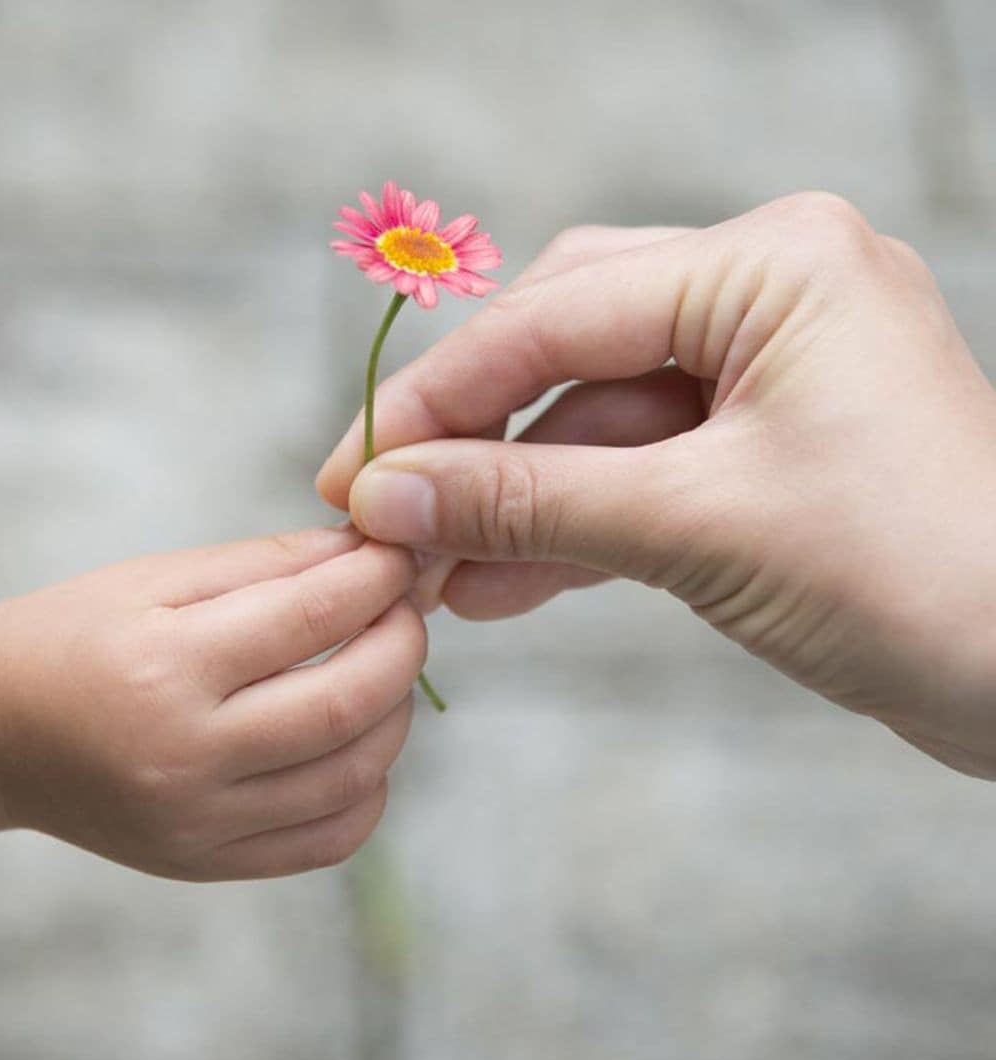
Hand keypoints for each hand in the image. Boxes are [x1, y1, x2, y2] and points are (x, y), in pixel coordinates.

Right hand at [0, 528, 425, 878]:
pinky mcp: (208, 862)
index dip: (377, 577)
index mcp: (165, 667)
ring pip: (353, 775)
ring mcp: (200, 822)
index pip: (311, 616)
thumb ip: (270, 563)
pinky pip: (330, 838)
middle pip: (346, 704)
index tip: (402, 553)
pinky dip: (369, 786)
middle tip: (406, 608)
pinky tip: (358, 742)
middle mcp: (185, 756)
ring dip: (397, 713)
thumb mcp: (160, 578)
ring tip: (386, 668)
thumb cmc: (79, 636)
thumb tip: (367, 550)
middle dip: (403, 643)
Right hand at [317, 192, 995, 777]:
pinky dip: (570, 529)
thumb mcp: (698, 528)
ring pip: (595, 424)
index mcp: (773, 264)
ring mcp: (765, 374)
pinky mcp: (761, 450)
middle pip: (566, 349)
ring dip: (512, 500)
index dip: (441, 398)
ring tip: (428, 571)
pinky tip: (495, 584)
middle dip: (472, 439)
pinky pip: (637, 474)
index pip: (558, 315)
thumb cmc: (916, 579)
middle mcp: (768, 294)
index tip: (353, 466)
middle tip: (381, 506)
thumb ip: (530, 503)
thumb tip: (388, 495)